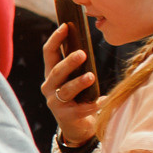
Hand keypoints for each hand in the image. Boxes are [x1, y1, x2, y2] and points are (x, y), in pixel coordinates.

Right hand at [41, 24, 100, 147]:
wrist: (77, 126)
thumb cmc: (79, 96)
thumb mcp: (74, 78)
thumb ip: (77, 66)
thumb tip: (88, 46)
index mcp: (51, 74)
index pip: (49, 53)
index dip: (55, 39)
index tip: (66, 26)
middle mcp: (49, 87)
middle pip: (56, 71)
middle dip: (68, 62)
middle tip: (82, 53)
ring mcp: (55, 102)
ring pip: (66, 90)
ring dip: (79, 83)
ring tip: (91, 76)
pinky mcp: (66, 116)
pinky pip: (81, 108)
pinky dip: (94, 104)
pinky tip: (103, 100)